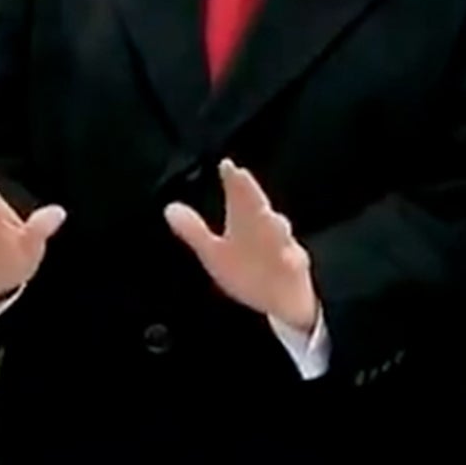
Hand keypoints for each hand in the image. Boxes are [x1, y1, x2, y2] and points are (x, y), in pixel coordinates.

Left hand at [165, 160, 316, 331]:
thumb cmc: (246, 269)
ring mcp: (283, 250)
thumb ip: (194, 231)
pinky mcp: (296, 271)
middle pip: (257, 210)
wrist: (281, 299)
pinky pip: (295, 264)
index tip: (226, 165)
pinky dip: (293, 259)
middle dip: (250, 194)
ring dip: (274, 224)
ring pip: (280, 234)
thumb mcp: (214, 252)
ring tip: (267, 215)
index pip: (238, 197)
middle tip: (241, 177)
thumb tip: (169, 209)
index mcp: (246, 223)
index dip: (233, 182)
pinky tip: (291, 257)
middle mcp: (265, 231)